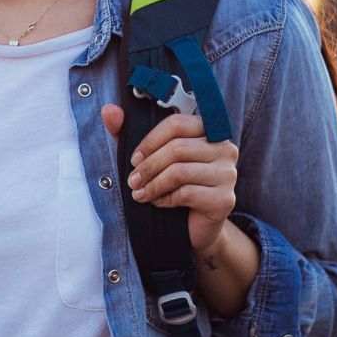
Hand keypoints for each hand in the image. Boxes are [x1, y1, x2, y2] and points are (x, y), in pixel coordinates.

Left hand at [99, 105, 237, 256]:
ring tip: (140, 193)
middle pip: (178, 148)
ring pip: (180, 172)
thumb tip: (109, 110)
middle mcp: (225, 149)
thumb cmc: (170, 185)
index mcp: (208, 132)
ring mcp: (228, 174)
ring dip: (153, 184)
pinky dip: (165, 198)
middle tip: (132, 181)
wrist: (191, 226)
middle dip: (148, 166)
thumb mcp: (146, 157)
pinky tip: (158, 202)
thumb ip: (126, 132)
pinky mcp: (225, 199)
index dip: (150, 140)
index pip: (177, 124)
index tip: (134, 159)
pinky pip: (187, 193)